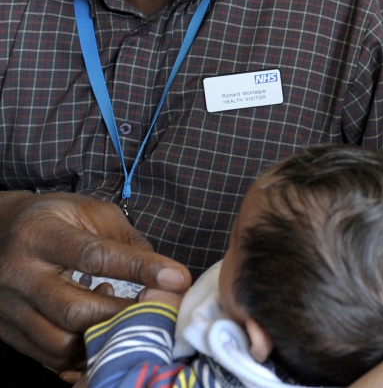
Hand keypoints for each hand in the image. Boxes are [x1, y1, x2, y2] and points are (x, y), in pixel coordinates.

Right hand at [0, 191, 190, 370]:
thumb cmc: (54, 217)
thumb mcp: (91, 212)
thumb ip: (126, 239)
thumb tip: (164, 273)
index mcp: (40, 234)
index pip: (95, 256)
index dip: (141, 269)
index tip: (177, 278)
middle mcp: (18, 273)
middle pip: (75, 310)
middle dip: (124, 313)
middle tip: (157, 307)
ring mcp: (8, 308)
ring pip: (60, 342)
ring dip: (102, 336)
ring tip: (120, 313)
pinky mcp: (7, 332)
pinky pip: (47, 358)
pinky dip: (81, 351)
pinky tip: (96, 326)